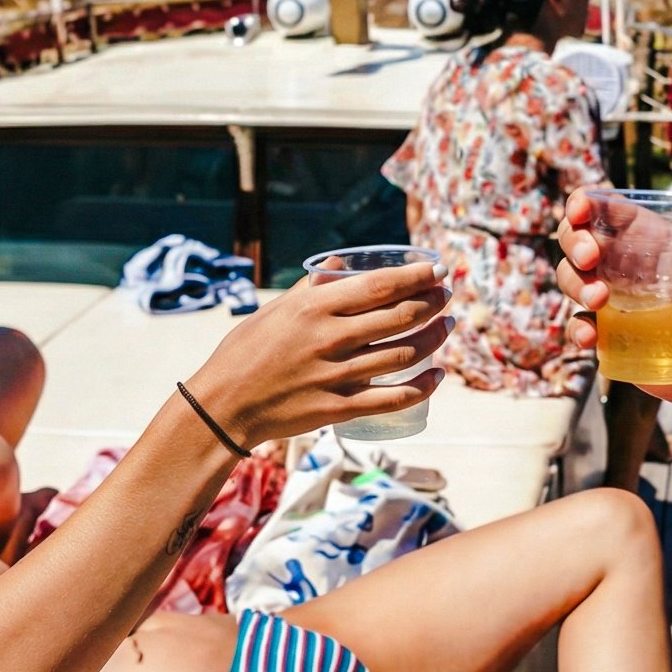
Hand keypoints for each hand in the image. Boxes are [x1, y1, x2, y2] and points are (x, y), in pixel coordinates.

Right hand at [184, 262, 450, 446]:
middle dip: (434, 302)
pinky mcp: (340, 408)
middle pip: (401, 316)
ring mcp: (337, 375)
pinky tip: (437, 376)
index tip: (438, 269)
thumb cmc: (245, 352)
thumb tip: (340, 263)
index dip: (417, 276)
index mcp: (315, 307)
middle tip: (447, 295)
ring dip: (435, 338)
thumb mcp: (275, 309)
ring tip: (448, 326)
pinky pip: (394, 398)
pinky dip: (423, 387)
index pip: (381, 286)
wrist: (223, 406)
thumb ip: (311, 286)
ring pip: (405, 354)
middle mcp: (331, 338)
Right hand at [556, 190, 671, 412]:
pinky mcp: (611, 336)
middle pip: (578, 239)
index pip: (608, 211)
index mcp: (653, 241)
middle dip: (573, 241)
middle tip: (590, 258)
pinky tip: (591, 338)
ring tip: (600, 300)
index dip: (585, 203)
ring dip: (574, 282)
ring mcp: (616, 301)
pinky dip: (576, 328)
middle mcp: (628, 266)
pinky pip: (580, 325)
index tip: (581, 211)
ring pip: (572, 277)